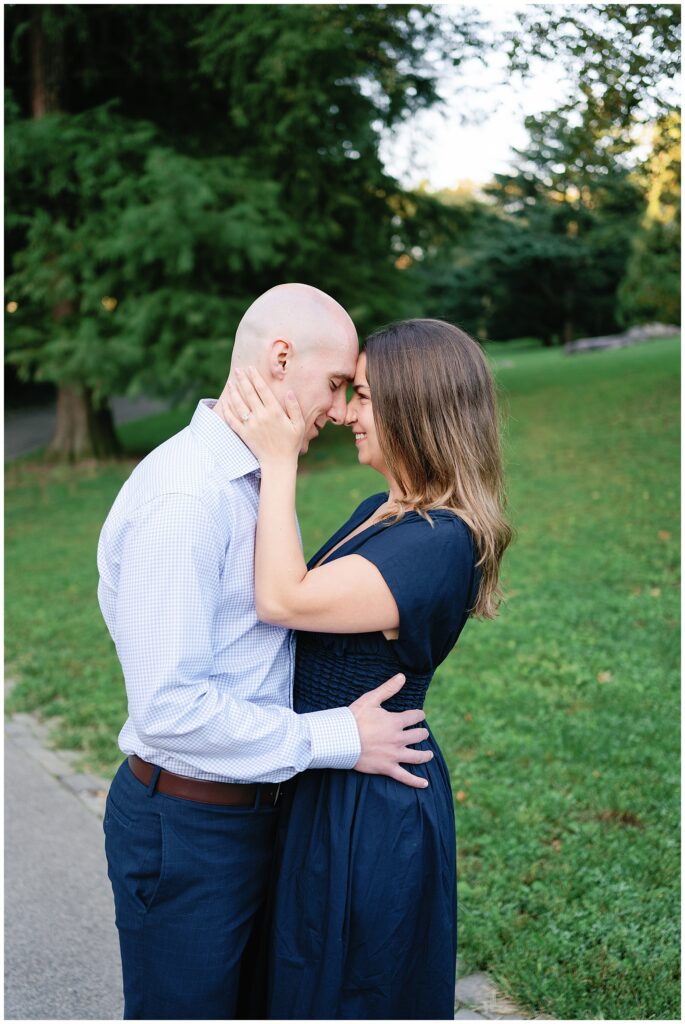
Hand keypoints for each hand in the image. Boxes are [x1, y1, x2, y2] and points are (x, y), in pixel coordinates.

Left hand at [220, 366, 304, 464]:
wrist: (278, 463)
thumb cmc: (291, 443)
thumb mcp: (299, 425)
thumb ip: (294, 407)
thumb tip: (289, 391)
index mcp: (275, 412)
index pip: (262, 390)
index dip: (255, 378)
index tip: (250, 368)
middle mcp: (261, 416)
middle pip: (249, 394)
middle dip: (242, 380)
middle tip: (237, 371)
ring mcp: (251, 425)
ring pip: (239, 404)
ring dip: (233, 392)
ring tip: (230, 383)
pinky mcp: (244, 433)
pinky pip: (232, 420)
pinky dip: (227, 410)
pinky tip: (225, 402)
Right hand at [349, 673, 432, 788]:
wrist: (340, 739)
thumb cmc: (354, 718)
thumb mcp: (371, 699)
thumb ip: (388, 688)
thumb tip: (402, 676)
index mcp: (395, 721)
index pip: (415, 717)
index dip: (419, 715)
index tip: (419, 715)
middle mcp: (398, 739)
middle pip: (418, 736)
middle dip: (422, 733)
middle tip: (422, 733)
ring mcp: (394, 755)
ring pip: (417, 756)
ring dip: (425, 755)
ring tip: (429, 754)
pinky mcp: (387, 768)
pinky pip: (405, 777)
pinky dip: (416, 782)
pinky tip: (425, 784)